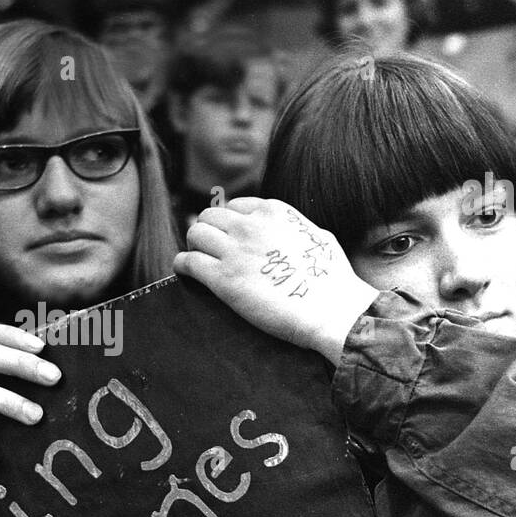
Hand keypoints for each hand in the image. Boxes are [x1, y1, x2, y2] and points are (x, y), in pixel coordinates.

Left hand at [175, 197, 378, 365]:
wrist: (331, 310)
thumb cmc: (333, 281)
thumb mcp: (318, 237)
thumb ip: (297, 229)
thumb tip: (293, 232)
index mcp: (273, 211)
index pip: (235, 206)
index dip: (229, 224)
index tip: (228, 238)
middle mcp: (250, 224)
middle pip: (209, 216)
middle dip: (207, 233)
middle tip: (209, 251)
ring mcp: (234, 250)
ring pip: (195, 234)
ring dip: (194, 247)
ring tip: (198, 261)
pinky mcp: (222, 278)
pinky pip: (187, 262)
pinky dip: (182, 266)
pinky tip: (185, 273)